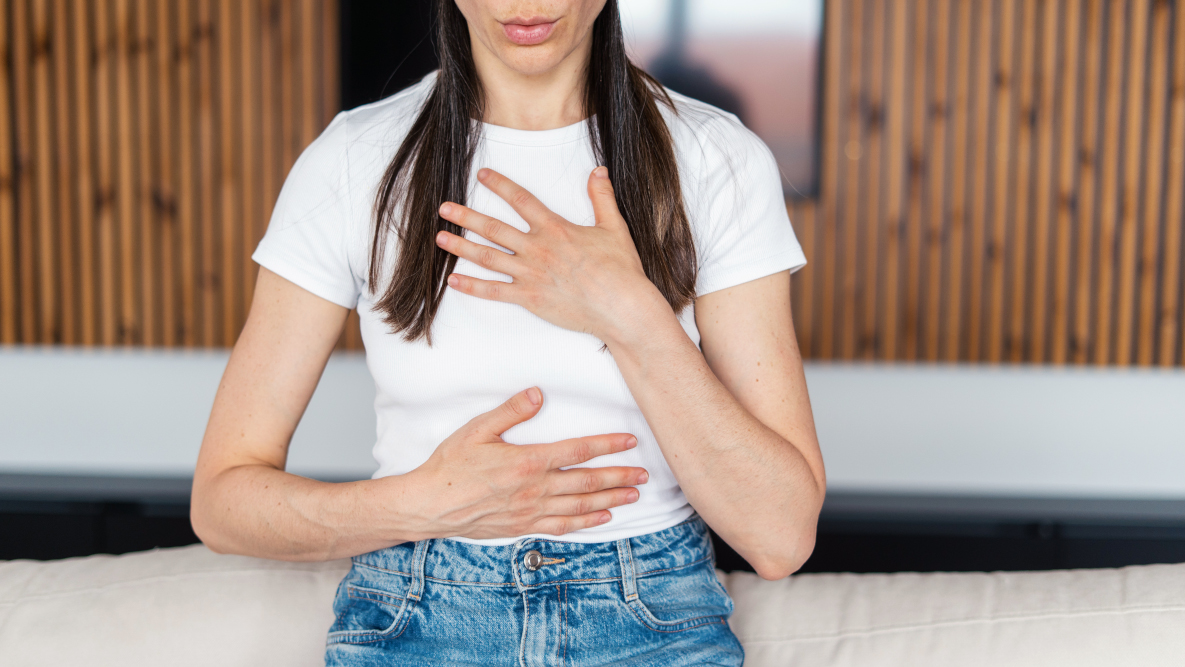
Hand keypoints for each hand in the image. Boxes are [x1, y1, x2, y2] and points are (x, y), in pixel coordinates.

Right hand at [407, 387, 648, 539]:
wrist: (431, 504)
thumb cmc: (451, 465)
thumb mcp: (477, 429)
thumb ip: (510, 411)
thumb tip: (537, 393)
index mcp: (527, 461)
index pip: (578, 451)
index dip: (607, 446)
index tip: (630, 441)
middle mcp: (535, 489)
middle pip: (587, 482)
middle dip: (619, 476)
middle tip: (644, 474)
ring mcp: (531, 511)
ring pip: (581, 506)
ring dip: (611, 500)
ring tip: (634, 495)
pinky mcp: (523, 526)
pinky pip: (562, 526)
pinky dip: (587, 523)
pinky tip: (603, 518)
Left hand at [434, 167, 665, 340]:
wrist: (621, 306)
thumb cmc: (620, 270)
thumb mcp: (614, 227)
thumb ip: (602, 197)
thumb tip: (599, 171)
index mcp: (555, 229)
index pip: (521, 200)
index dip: (500, 185)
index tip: (482, 175)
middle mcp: (537, 249)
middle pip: (494, 228)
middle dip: (466, 216)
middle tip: (444, 208)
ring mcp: (531, 274)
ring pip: (488, 258)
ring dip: (461, 247)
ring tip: (440, 238)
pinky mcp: (530, 298)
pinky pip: (495, 292)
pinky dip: (472, 287)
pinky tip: (454, 281)